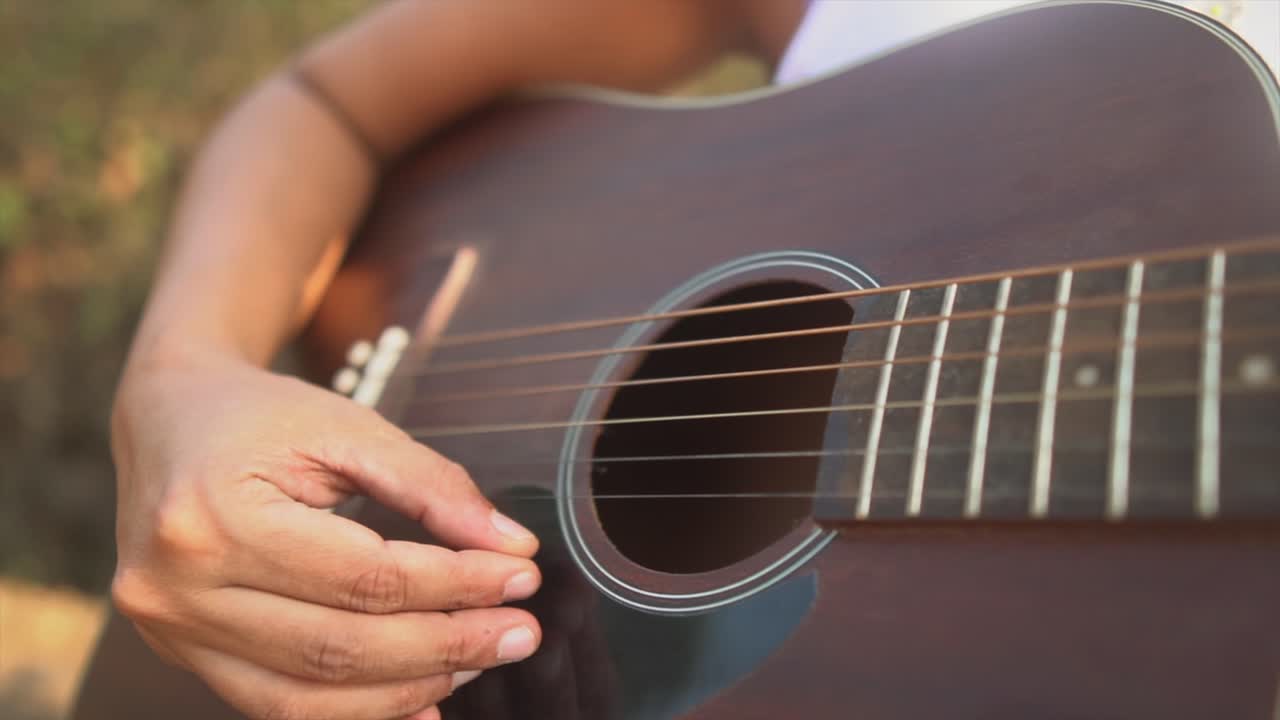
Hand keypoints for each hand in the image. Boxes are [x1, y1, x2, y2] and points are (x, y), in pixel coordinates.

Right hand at [109, 353, 542, 719]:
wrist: (168, 417)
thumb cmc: (261, 416)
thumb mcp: (347, 426)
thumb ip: (431, 484)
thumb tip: (510, 546)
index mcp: (214, 516)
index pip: (364, 576)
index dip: (455, 583)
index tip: (521, 576)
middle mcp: (178, 588)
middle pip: (339, 646)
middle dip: (446, 645)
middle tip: (520, 632)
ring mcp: (172, 632)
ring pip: (309, 695)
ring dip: (408, 688)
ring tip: (479, 660)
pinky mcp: (183, 653)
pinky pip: (277, 705)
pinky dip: (356, 711)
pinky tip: (423, 700)